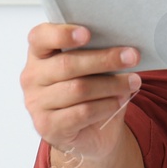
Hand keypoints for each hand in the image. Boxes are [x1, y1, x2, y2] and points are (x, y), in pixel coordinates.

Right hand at [21, 23, 141, 162]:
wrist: (89, 133)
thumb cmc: (90, 91)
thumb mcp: (93, 68)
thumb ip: (97, 53)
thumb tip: (123, 45)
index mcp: (39, 54)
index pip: (40, 37)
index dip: (62, 34)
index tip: (87, 33)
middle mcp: (32, 77)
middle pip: (67, 64)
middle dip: (104, 59)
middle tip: (132, 56)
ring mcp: (37, 104)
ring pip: (78, 89)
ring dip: (112, 84)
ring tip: (134, 81)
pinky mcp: (48, 127)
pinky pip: (82, 112)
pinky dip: (106, 105)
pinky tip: (121, 100)